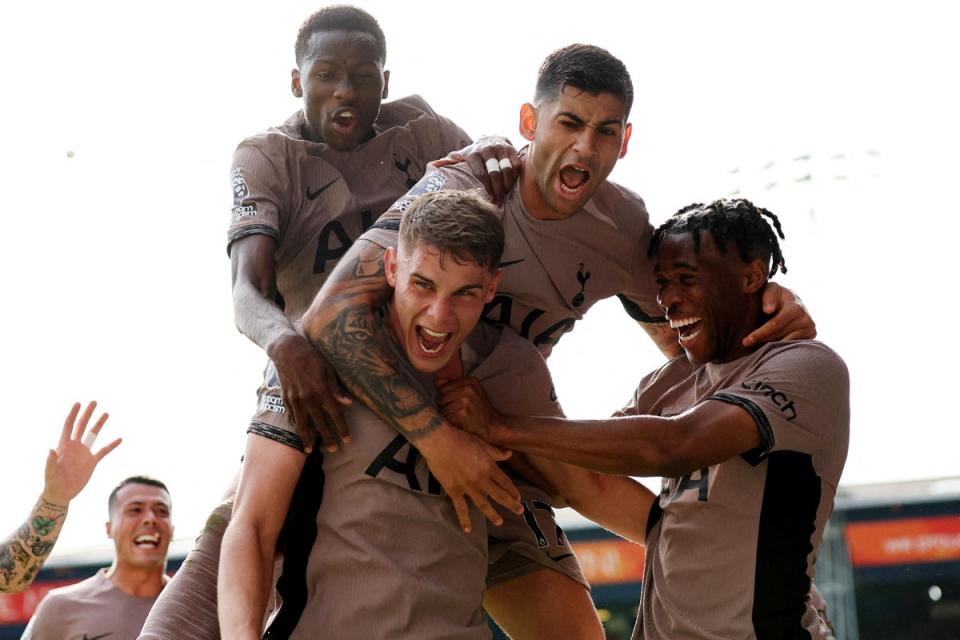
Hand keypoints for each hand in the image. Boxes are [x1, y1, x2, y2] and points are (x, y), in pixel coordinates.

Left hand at [43, 401, 121, 505]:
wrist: (61, 494)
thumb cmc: (52, 483)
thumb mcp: (50, 472)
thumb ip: (50, 461)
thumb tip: (50, 450)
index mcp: (64, 446)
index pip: (69, 426)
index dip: (73, 414)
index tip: (78, 403)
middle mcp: (74, 446)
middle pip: (82, 426)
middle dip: (87, 414)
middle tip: (94, 402)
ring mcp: (83, 453)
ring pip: (93, 435)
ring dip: (99, 424)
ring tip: (106, 413)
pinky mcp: (91, 462)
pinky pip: (103, 451)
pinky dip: (111, 445)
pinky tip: (119, 439)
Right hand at [271, 334, 352, 453]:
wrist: (288, 351)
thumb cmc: (312, 358)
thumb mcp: (328, 370)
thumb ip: (337, 390)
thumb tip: (348, 404)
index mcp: (322, 391)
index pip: (336, 415)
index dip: (342, 429)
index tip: (347, 440)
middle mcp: (309, 399)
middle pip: (320, 424)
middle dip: (328, 438)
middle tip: (333, 450)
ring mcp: (295, 400)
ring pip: (303, 425)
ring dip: (308, 438)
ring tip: (310, 450)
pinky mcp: (286, 399)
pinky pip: (292, 417)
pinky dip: (297, 426)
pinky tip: (300, 433)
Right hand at [416, 424, 521, 532]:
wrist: (439, 442)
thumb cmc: (460, 439)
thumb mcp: (481, 443)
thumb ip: (495, 452)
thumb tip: (509, 454)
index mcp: (488, 466)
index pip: (505, 481)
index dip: (513, 490)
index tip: (519, 497)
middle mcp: (481, 479)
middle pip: (499, 495)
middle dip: (510, 504)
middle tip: (520, 511)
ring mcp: (467, 487)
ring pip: (483, 504)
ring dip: (492, 514)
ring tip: (499, 522)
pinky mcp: (454, 491)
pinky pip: (461, 508)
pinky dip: (465, 520)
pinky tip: (468, 529)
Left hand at [429, 136, 519, 205]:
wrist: (488, 138)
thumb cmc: (473, 154)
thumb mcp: (460, 156)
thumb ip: (449, 162)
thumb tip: (433, 166)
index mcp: (473, 153)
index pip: (481, 174)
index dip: (485, 188)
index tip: (488, 199)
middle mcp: (487, 149)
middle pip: (495, 173)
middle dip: (497, 190)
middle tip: (498, 201)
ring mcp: (500, 148)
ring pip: (507, 170)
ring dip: (507, 185)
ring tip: (505, 195)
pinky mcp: (511, 148)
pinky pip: (516, 166)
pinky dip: (515, 178)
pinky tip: (511, 186)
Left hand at [435, 376, 498, 440]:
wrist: (492, 426)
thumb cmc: (479, 408)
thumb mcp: (472, 391)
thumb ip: (454, 385)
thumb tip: (436, 380)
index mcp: (470, 381)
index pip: (442, 387)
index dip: (445, 396)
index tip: (455, 401)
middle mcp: (468, 389)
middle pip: (440, 397)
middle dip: (444, 406)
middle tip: (457, 410)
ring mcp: (465, 402)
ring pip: (442, 409)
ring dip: (447, 415)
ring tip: (459, 417)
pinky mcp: (462, 414)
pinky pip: (446, 418)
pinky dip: (450, 422)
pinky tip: (460, 422)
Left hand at [743, 282, 816, 346]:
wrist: (793, 299)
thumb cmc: (777, 295)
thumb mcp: (771, 289)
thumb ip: (769, 296)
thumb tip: (768, 310)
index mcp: (795, 308)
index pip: (775, 324)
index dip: (760, 333)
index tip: (746, 341)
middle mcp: (805, 319)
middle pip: (779, 335)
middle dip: (762, 340)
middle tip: (746, 344)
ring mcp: (810, 328)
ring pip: (786, 343)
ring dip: (771, 346)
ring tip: (758, 347)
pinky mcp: (811, 334)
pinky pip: (794, 345)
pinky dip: (782, 347)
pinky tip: (771, 347)